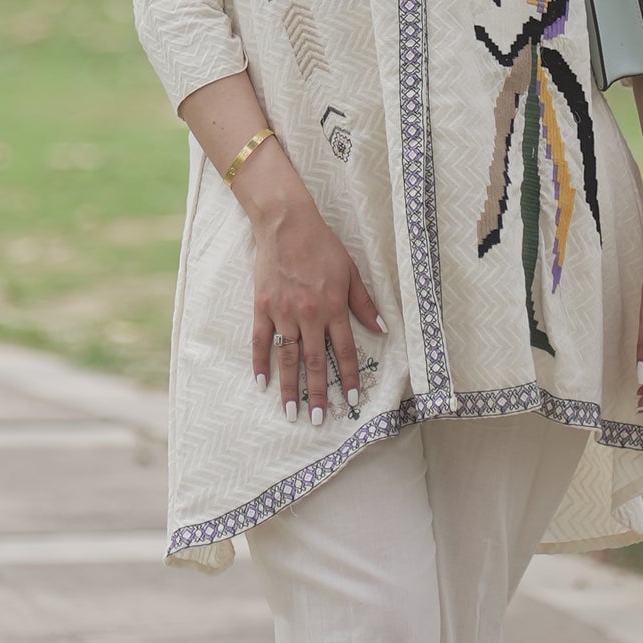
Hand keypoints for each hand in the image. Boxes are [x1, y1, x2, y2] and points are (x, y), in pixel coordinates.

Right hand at [241, 161, 384, 426]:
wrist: (286, 224)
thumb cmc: (321, 245)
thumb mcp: (350, 271)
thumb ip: (364, 302)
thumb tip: (382, 328)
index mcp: (332, 308)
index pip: (343, 350)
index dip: (348, 376)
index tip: (351, 399)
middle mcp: (309, 315)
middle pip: (314, 362)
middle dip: (317, 393)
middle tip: (318, 419)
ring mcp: (283, 312)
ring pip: (288, 357)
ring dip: (290, 387)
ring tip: (291, 412)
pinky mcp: (263, 306)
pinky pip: (261, 340)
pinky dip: (261, 362)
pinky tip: (262, 382)